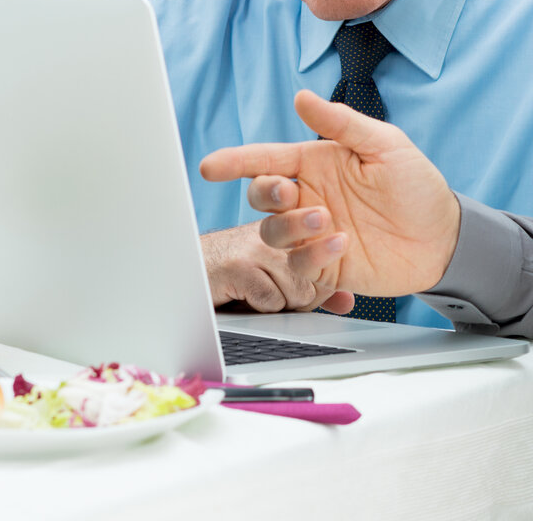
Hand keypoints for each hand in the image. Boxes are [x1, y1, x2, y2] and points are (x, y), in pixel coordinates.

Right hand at [198, 90, 460, 297]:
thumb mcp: (385, 144)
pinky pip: (299, 265)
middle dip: (264, 193)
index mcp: (316, 164)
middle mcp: (308, 198)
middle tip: (290, 193)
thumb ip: (341, 122)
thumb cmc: (416, 185)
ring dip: (291, 226)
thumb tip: (302, 97)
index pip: (265, 160)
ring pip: (273, 232)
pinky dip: (313, 255)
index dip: (235, 162)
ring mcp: (314, 234)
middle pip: (260, 196)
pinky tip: (341, 243)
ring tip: (328, 219)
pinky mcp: (325, 266)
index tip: (210, 167)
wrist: (443, 237)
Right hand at [200, 221, 353, 313]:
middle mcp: (274, 230)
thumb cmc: (233, 273)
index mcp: (287, 226)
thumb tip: (347, 302)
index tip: (328, 262)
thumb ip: (314, 287)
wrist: (185, 269)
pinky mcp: (239, 266)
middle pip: (314, 273)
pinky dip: (261, 307)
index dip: (323, 269)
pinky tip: (243, 295)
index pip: (323, 251)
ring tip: (256, 292)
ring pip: (297, 289)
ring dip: (279, 302)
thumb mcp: (278, 277)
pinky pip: (271, 299)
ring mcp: (257, 246)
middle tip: (280, 292)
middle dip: (302, 294)